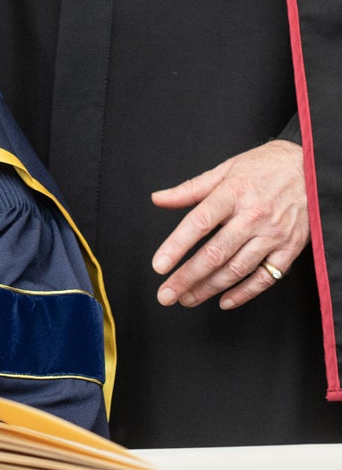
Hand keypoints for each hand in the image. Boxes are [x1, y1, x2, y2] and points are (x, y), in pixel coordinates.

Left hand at [151, 140, 307, 309]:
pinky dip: (245, 293)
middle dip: (187, 277)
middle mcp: (254, 216)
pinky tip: (224, 301)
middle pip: (215, 253)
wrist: (311, 169)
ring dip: (209, 288)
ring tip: (187, 298)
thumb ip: (189, 189)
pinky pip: (266, 277)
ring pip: (237, 269)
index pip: (199, 223)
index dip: (176, 246)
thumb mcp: (225, 170)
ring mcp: (274, 234)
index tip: (159, 266)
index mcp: (233, 194)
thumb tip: (158, 198)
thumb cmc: (264, 168)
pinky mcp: (290, 248)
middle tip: (166, 295)